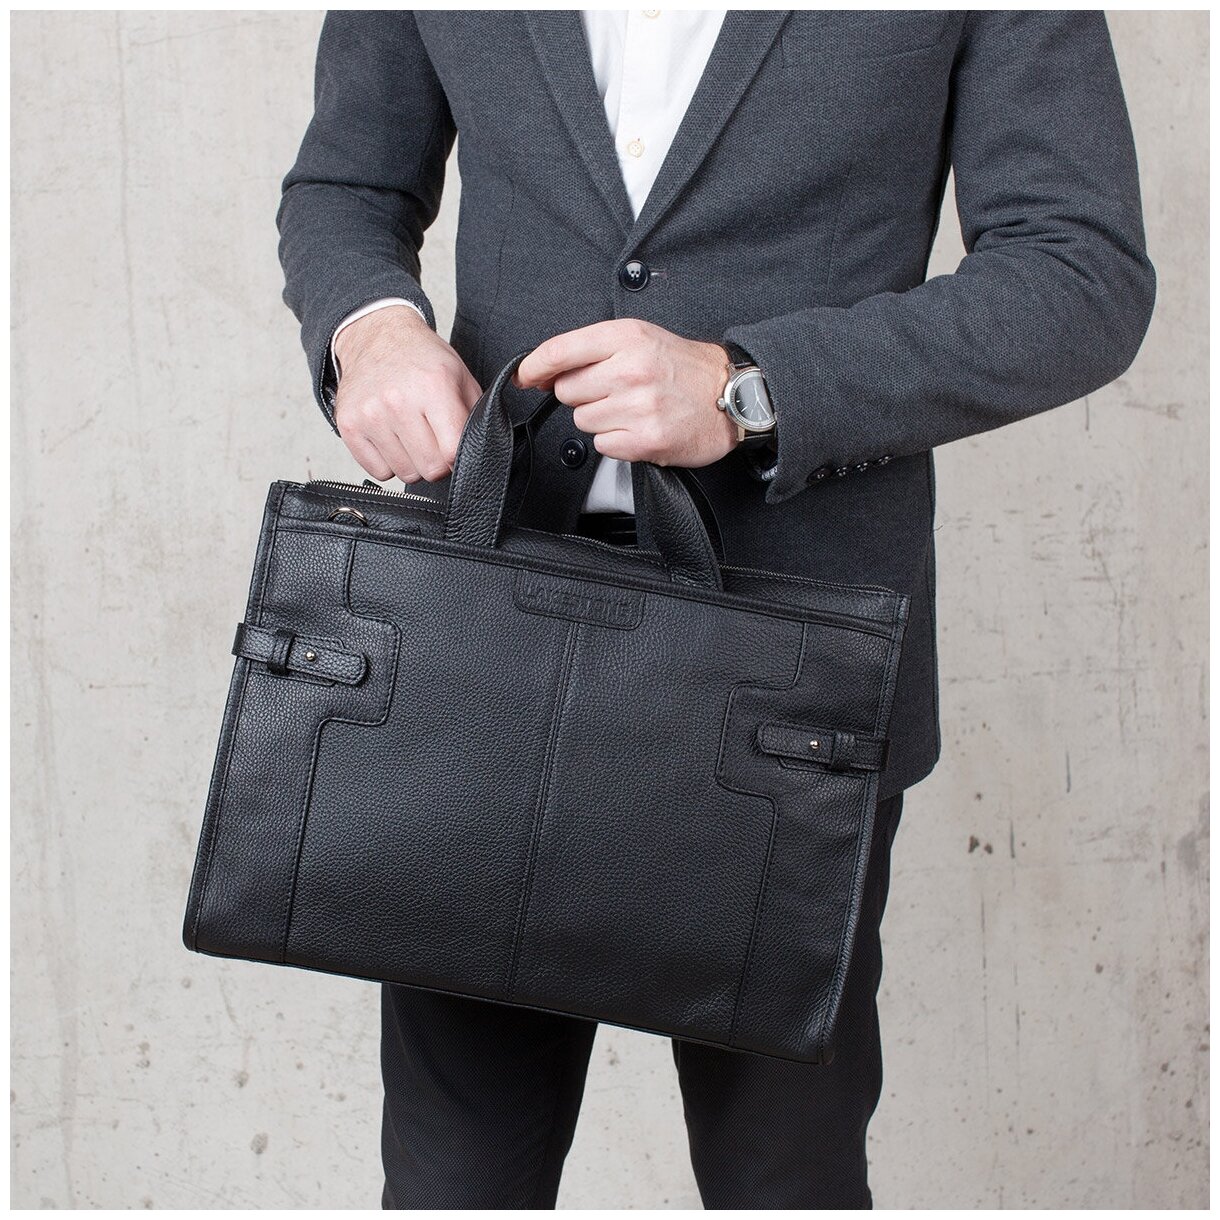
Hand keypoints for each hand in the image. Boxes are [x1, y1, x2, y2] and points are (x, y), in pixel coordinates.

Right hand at [332, 305, 481, 482]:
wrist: (377, 336)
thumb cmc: (422, 359)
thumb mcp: (460, 376)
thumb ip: (475, 416)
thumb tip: (479, 453)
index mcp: (433, 387)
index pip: (453, 453)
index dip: (459, 456)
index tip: (455, 446)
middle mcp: (397, 401)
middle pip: (430, 469)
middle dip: (438, 461)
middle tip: (434, 439)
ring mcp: (369, 414)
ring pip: (405, 474)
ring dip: (413, 462)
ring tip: (411, 434)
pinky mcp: (348, 425)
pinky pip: (378, 472)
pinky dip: (388, 462)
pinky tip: (391, 438)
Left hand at [514, 320, 735, 466]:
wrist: (729, 396)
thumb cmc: (682, 368)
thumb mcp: (639, 338)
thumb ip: (592, 350)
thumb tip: (539, 370)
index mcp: (626, 337)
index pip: (560, 350)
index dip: (534, 366)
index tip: (525, 376)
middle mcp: (631, 369)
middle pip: (566, 391)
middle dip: (582, 394)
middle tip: (613, 391)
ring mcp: (638, 406)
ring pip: (582, 420)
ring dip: (600, 418)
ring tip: (632, 408)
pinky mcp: (645, 440)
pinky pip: (603, 444)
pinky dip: (616, 440)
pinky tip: (639, 426)